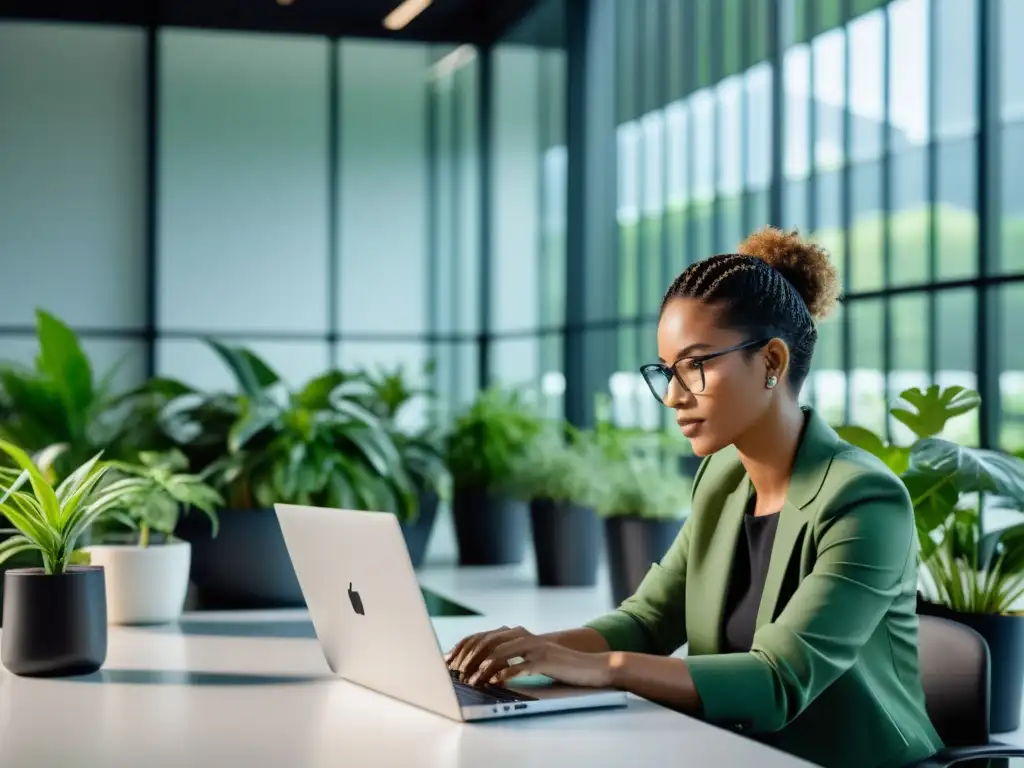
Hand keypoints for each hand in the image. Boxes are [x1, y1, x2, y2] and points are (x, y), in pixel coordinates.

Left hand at [465, 634, 613, 689]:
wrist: (589, 666)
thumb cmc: (556, 664)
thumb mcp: (529, 656)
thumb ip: (509, 657)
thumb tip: (479, 668)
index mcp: (518, 634)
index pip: (484, 635)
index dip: (465, 646)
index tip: (450, 660)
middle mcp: (525, 636)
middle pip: (489, 642)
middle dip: (470, 658)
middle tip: (458, 673)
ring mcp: (536, 647)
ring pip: (502, 653)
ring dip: (484, 668)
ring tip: (473, 681)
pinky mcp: (546, 660)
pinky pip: (521, 666)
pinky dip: (506, 674)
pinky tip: (495, 682)